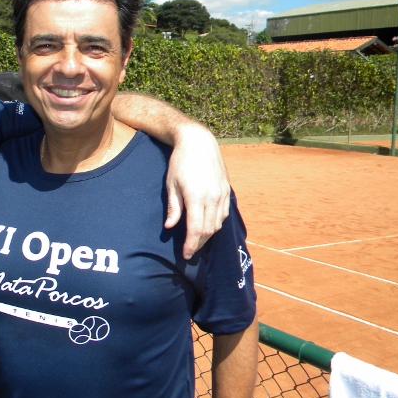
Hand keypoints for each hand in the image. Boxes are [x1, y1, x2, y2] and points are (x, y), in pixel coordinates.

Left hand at [165, 123, 229, 258]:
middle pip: (208, 230)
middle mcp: (212, 198)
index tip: (185, 255)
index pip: (195, 230)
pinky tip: (207, 226)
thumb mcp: (171, 184)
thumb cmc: (180, 162)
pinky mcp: (227, 190)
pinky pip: (224, 213)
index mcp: (196, 198)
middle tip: (189, 251)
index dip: (191, 245)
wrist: (198, 142)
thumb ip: (173, 207)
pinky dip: (216, 223)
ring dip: (208, 235)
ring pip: (218, 224)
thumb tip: (170, 227)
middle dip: (198, 244)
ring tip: (196, 240)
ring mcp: (222, 194)